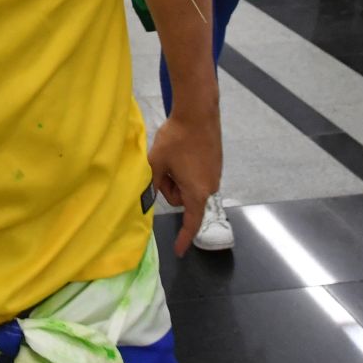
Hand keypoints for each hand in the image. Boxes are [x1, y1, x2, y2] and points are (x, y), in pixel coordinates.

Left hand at [150, 103, 221, 255]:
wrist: (198, 112)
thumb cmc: (176, 138)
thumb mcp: (156, 162)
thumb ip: (151, 183)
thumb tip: (147, 196)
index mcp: (197, 192)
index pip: (191, 222)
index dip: (184, 237)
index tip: (179, 251)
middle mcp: (210, 187)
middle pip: (184, 200)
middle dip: (171, 187)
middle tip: (163, 167)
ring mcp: (215, 175)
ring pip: (188, 186)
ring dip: (177, 177)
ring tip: (173, 156)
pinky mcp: (216, 163)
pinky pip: (196, 175)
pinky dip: (186, 169)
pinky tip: (182, 151)